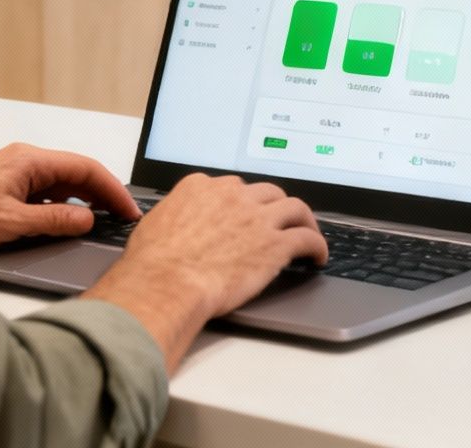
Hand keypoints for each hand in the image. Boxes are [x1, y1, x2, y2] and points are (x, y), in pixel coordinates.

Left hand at [0, 143, 141, 250]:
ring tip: (102, 221)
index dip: (112, 190)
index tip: (127, 209)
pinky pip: (44, 192)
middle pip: (76, 173)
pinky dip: (62, 205)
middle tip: (121, 218)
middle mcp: (24, 160)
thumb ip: (54, 222)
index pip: (85, 168)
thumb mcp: (11, 223)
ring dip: (82, 200)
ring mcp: (15, 172)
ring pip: (61, 183)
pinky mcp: (6, 186)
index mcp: (29, 160)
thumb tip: (86, 220)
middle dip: (102, 194)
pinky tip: (67, 222)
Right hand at [86, 174, 326, 369]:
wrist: (166, 284)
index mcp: (201, 187)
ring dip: (303, 219)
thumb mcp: (155, 225)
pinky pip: (307, 238)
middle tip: (278, 220)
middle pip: (266, 192)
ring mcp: (257, 218)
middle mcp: (232, 195)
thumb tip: (175, 224)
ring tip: (308, 231)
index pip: (231, 186)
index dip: (241, 201)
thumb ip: (175, 216)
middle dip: (274, 206)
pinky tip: (318, 256)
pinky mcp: (275, 245)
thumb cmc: (153, 264)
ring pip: (294, 207)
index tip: (245, 212)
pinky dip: (317, 245)